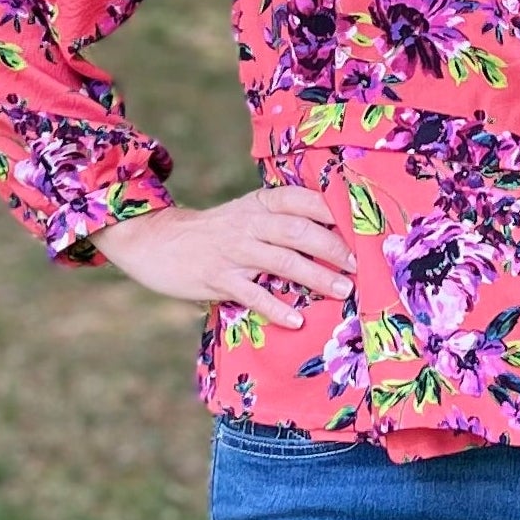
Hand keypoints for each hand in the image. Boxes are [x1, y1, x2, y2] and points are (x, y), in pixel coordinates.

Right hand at [90, 185, 355, 326]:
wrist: (158, 241)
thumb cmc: (216, 231)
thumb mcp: (247, 213)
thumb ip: (281, 219)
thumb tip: (332, 232)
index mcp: (260, 204)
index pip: (302, 199)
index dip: (333, 210)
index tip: (361, 224)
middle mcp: (249, 223)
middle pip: (299, 231)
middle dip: (333, 247)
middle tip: (358, 264)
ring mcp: (233, 251)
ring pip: (282, 261)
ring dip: (316, 276)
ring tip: (343, 290)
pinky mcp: (217, 278)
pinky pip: (252, 294)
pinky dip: (276, 308)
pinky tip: (297, 320)